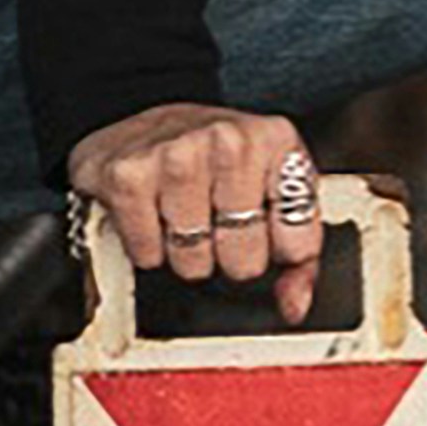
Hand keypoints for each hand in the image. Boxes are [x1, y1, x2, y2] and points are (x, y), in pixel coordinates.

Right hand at [68, 100, 325, 319]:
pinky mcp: (129, 176)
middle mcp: (229, 140)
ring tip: (181, 213)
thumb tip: (295, 305)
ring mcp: (177, 155)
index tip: (265, 231)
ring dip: (185, 252)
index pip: (297, 243)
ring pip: (193, 261)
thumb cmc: (211, 158)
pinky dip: (147, 247)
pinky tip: (151, 213)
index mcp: (276, 141)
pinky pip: (148, 255)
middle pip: (243, 259)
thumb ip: (297, 251)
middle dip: (227, 253)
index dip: (278, 251)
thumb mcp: (270, 187)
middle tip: (213, 218)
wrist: (141, 120)